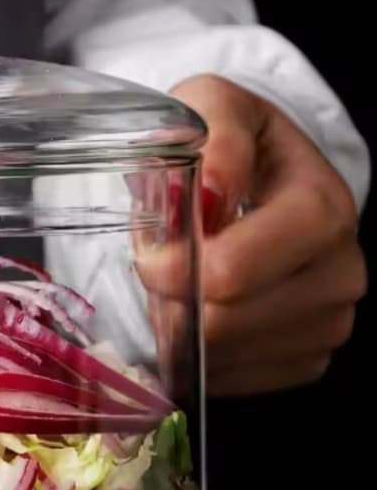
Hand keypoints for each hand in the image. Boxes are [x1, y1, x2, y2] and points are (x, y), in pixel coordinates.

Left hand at [138, 75, 366, 395]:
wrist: (263, 171)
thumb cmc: (230, 141)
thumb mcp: (214, 107)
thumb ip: (213, 135)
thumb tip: (209, 191)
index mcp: (321, 208)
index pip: (233, 273)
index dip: (177, 272)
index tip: (149, 256)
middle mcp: (340, 271)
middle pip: (226, 322)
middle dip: (173, 299)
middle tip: (159, 268)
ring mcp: (331, 321)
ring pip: (226, 357)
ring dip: (182, 326)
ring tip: (180, 284)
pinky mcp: (309, 358)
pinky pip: (235, 382)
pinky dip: (199, 356)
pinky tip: (198, 315)